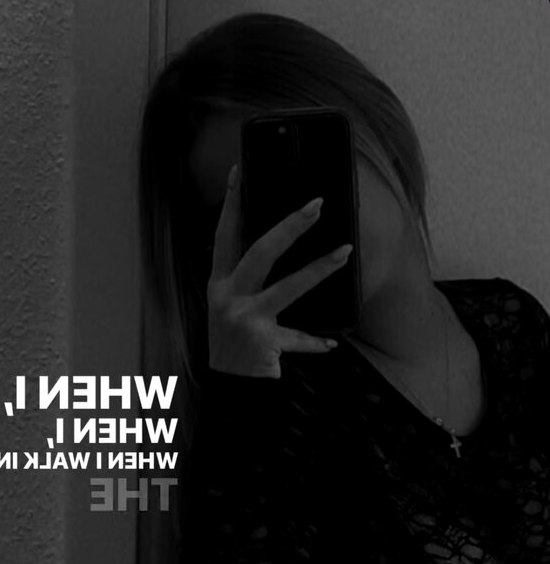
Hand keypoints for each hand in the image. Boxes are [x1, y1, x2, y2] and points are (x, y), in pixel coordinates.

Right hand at [207, 162, 352, 378]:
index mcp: (219, 286)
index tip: (240, 172)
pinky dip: (315, 342)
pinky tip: (331, 342)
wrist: (228, 391)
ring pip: (286, 287)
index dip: (231, 204)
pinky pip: (297, 338)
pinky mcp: (262, 344)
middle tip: (316, 205)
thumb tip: (279, 247)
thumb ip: (246, 283)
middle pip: (259, 252)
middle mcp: (228, 299)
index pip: (224, 236)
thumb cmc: (234, 346)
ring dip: (318, 269)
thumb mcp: (230, 310)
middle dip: (289, 226)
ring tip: (344, 252)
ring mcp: (244, 320)